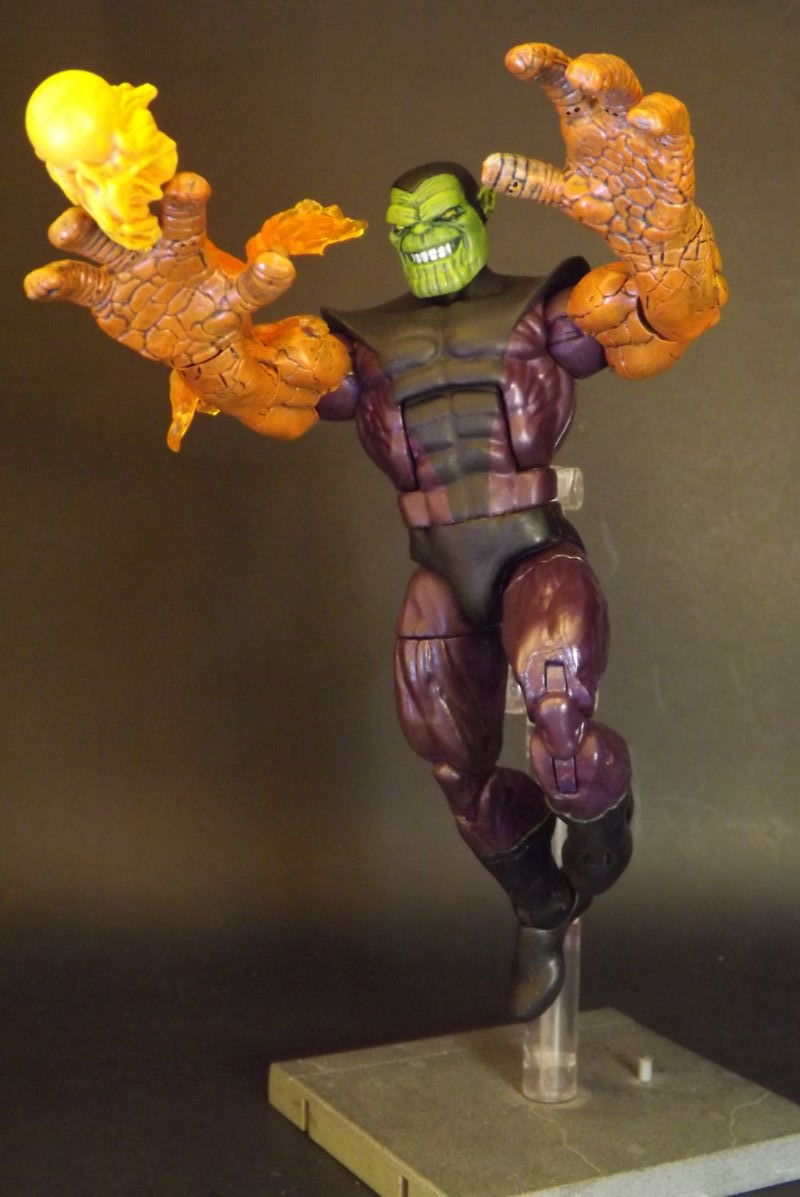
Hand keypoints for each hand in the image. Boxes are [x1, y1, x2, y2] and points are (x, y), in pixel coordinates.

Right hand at [25, 172, 294, 367]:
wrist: (198, 343)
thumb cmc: (220, 308)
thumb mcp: (242, 298)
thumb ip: (259, 282)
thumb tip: (282, 264)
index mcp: (186, 235)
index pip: (183, 208)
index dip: (184, 196)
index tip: (189, 186)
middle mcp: (150, 241)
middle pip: (131, 214)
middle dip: (120, 200)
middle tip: (114, 190)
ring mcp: (123, 266)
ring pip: (96, 240)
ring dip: (79, 230)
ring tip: (65, 229)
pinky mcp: (103, 294)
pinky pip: (76, 283)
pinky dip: (54, 282)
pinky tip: (38, 285)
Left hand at [483, 44, 726, 376]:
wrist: (649, 240)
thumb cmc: (610, 206)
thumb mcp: (563, 194)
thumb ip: (529, 179)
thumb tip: (488, 168)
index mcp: (585, 124)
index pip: (561, 83)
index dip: (542, 65)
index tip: (516, 60)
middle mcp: (613, 119)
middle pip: (602, 76)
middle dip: (586, 68)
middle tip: (567, 71)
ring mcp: (644, 131)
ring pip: (633, 91)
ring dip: (612, 80)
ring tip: (588, 80)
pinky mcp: (673, 149)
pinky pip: (670, 121)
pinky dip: (658, 116)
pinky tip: (640, 120)